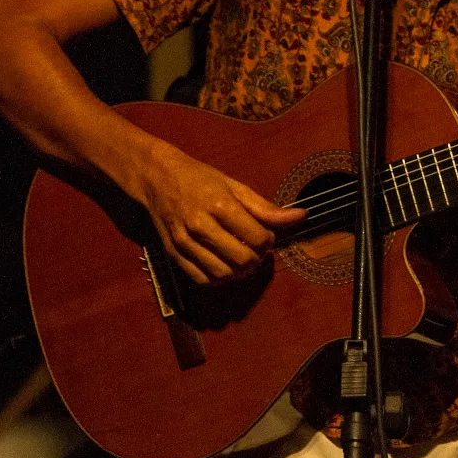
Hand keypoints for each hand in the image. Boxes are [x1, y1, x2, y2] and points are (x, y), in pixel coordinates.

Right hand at [128, 136, 304, 285]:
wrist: (157, 178)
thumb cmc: (199, 178)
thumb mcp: (234, 186)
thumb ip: (265, 207)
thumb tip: (300, 217)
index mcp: (219, 205)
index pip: (257, 238)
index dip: (269, 241)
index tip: (266, 235)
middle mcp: (200, 226)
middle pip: (242, 260)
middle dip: (257, 259)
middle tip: (256, 249)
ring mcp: (185, 242)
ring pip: (223, 274)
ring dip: (240, 272)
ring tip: (242, 259)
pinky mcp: (174, 254)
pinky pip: (202, 280)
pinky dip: (219, 279)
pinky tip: (224, 266)